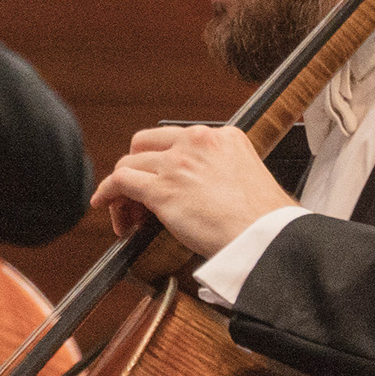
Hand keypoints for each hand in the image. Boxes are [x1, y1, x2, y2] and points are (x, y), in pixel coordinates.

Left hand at [97, 123, 294, 257]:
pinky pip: (118, 182)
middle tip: (140, 196)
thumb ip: (224, 171)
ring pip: (129, 164)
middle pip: (145, 144)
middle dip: (137, 168)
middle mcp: (198, 142)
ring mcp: (178, 163)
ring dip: (123, 190)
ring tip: (130, 215)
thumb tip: (201, 189)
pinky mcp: (162, 188)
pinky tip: (104, 204)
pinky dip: (106, 193)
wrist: (270, 237)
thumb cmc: (267, 220)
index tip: (161, 181)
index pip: (177, 140)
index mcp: (225, 137)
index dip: (162, 162)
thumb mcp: (251, 177)